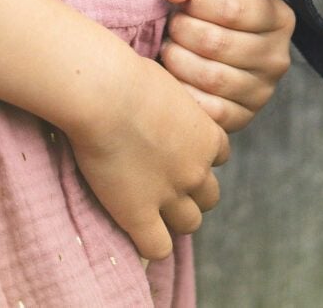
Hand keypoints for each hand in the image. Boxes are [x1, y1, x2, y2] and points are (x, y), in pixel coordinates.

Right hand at [64, 45, 230, 260]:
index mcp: (206, 135)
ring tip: (149, 208)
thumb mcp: (163, 83)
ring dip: (174, 218)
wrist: (104, 93)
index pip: (218, 156)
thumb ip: (169, 103)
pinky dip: (150, 242)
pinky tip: (133, 228)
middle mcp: (196, 169)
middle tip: (162, 182)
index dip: (197, 155)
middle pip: (209, 196)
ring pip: (190, 223)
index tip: (175, 150)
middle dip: (191, 192)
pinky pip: (158, 247)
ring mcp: (170, 195)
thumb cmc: (126, 75)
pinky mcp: (140, 214)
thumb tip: (156, 99)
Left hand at [158, 0, 295, 131]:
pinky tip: (173, 79)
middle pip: (219, 44)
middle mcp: (278, 56)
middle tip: (171, 27)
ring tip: (170, 48)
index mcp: (278, 16)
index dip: (197, 5)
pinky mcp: (245, 115)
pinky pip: (213, 113)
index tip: (183, 3)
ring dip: (179, 61)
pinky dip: (185, 96)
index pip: (233, 10)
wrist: (214, 34)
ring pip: (213, 79)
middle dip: (183, 32)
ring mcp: (264, 90)